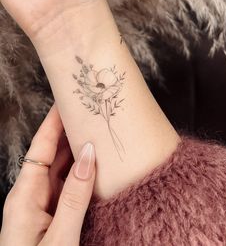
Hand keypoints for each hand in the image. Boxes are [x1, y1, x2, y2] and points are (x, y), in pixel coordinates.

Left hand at [0, 104, 95, 245]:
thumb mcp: (59, 236)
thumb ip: (75, 195)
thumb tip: (89, 155)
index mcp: (24, 196)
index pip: (40, 148)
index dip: (53, 124)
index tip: (65, 102)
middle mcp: (31, 195)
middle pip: (51, 154)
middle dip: (67, 132)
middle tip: (84, 113)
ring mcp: (42, 203)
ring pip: (61, 168)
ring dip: (76, 150)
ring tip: (91, 132)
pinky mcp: (53, 212)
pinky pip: (67, 184)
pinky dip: (80, 171)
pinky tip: (92, 163)